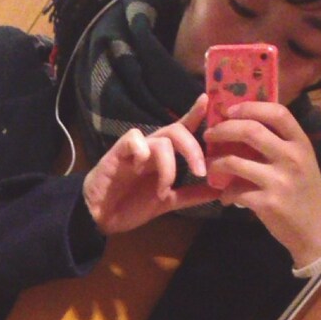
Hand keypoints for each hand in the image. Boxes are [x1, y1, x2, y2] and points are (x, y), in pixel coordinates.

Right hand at [82, 95, 218, 234]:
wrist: (100, 218)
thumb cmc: (130, 205)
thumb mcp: (167, 202)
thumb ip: (191, 195)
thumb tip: (220, 192)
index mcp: (164, 156)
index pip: (182, 129)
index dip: (195, 115)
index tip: (208, 102)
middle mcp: (152, 148)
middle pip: (177, 131)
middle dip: (192, 149)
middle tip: (200, 171)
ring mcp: (135, 150)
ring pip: (161, 141)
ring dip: (169, 166)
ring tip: (164, 189)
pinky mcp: (118, 152)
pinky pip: (134, 139)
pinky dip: (142, 151)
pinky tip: (140, 167)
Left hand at [205, 101, 320, 265]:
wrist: (316, 230)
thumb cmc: (305, 193)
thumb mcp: (301, 163)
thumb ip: (280, 146)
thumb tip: (247, 127)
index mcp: (300, 143)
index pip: (277, 113)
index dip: (250, 107)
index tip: (230, 109)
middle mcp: (291, 158)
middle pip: (250, 131)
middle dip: (223, 130)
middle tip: (209, 134)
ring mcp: (279, 180)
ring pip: (234, 162)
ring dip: (216, 163)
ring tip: (210, 167)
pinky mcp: (267, 203)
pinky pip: (234, 192)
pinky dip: (225, 195)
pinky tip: (225, 198)